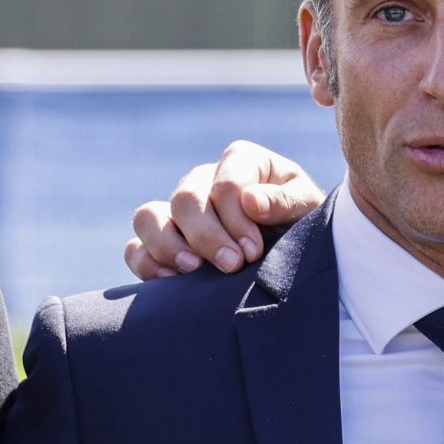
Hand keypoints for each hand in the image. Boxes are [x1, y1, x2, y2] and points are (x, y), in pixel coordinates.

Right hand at [122, 141, 324, 280]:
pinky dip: (146, 262)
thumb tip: (251, 202)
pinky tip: (170, 282)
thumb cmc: (304, 223)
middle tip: (232, 266)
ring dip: (168, 244)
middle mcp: (204, 180)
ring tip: (193, 271)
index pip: (225, 183)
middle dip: (208, 236)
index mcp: (241, 161)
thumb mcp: (308, 208)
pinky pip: (135, 247)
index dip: (236, 218)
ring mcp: (179, 211)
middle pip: (186, 199)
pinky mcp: (163, 242)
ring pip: (149, 215)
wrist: (296, 252)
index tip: (254, 250)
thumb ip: (286, 201)